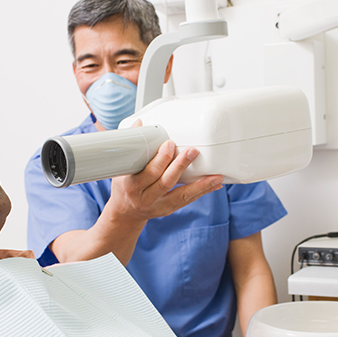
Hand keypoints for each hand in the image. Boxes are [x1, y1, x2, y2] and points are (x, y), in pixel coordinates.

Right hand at [106, 139, 223, 221]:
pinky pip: (187, 200)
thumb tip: (139, 123)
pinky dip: (202, 191)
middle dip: (180, 166)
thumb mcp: (121, 167)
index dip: (160, 159)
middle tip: (193, 151)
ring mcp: (158, 206)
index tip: (170, 143)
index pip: (148, 173)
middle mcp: (145, 198)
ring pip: (181, 195)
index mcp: (132, 186)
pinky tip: (214, 184)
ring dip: (200, 185)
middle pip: (166, 182)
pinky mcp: (169, 209)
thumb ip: (131, 146)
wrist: (125, 212)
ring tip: (216, 176)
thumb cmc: (124, 186)